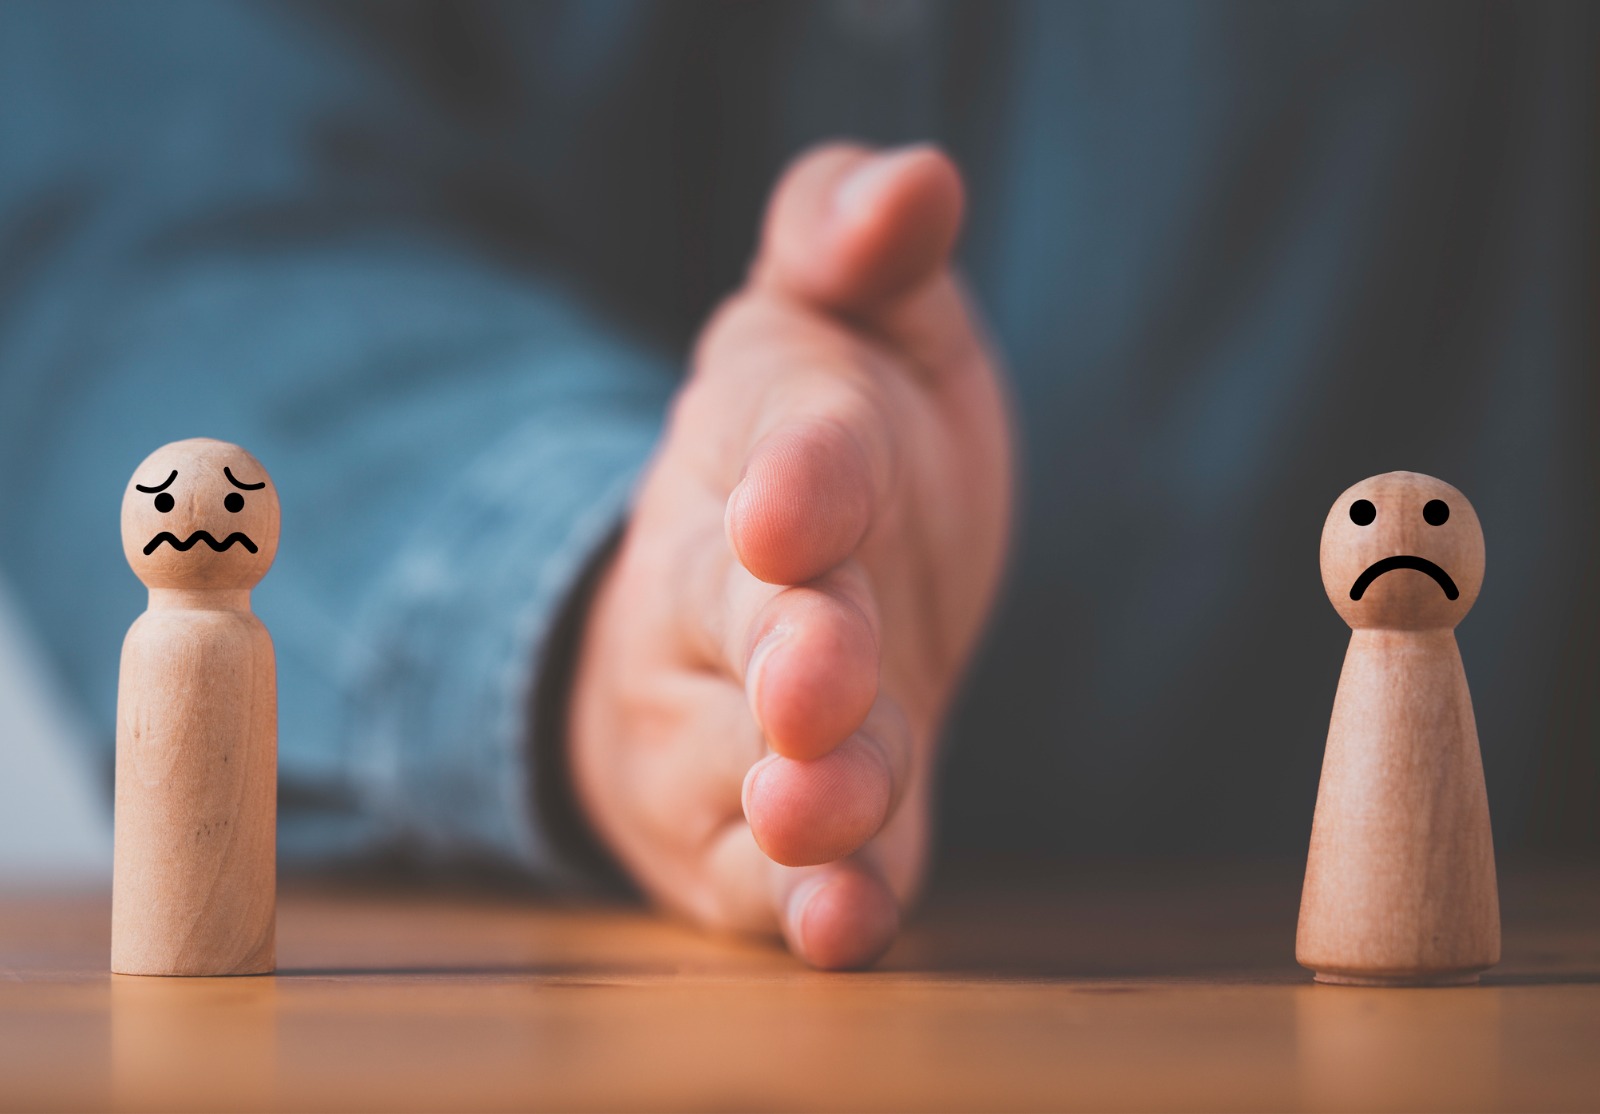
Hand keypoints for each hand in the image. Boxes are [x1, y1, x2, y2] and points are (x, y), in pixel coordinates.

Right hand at [568, 143, 1012, 967]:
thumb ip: (857, 243)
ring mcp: (735, 724)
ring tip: (816, 813)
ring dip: (792, 795)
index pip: (781, 449)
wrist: (756, 611)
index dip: (795, 475)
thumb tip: (917, 176)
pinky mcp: (761, 836)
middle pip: (745, 623)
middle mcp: (727, 594)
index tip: (795, 497)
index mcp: (764, 450)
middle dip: (786, 648)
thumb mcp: (846, 324)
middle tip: (815, 674)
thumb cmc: (827, 458)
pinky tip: (846, 927)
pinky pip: (773, 879)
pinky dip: (809, 903)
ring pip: (749, 764)